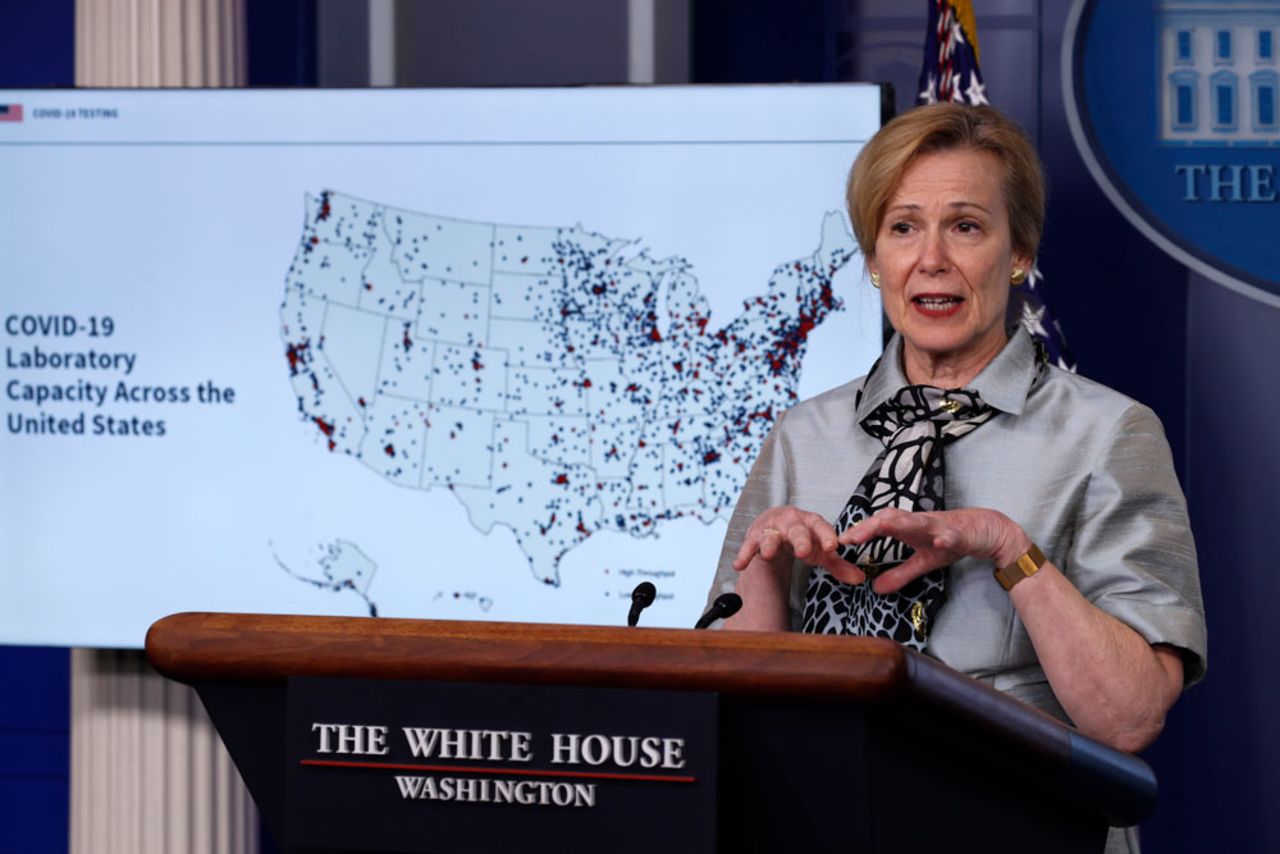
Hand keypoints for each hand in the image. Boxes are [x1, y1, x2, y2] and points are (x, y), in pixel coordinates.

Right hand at [732, 506, 865, 585]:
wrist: (776, 526)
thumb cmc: (803, 538)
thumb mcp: (821, 550)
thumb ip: (838, 565)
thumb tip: (861, 579)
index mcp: (810, 522)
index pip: (821, 526)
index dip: (827, 535)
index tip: (834, 547)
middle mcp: (791, 522)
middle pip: (796, 530)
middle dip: (800, 539)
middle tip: (804, 552)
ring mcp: (771, 529)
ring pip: (770, 536)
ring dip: (770, 544)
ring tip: (769, 553)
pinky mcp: (755, 537)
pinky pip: (749, 546)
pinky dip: (744, 555)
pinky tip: (739, 565)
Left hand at [838, 507, 1029, 594]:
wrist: (984, 530)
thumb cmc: (950, 541)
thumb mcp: (922, 562)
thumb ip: (899, 574)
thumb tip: (875, 589)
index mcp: (907, 528)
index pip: (878, 527)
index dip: (859, 532)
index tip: (839, 542)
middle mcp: (918, 522)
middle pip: (889, 518)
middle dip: (869, 526)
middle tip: (850, 537)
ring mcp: (938, 525)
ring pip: (916, 520)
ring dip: (899, 523)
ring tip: (880, 526)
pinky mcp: (958, 532)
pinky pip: (950, 534)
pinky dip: (944, 538)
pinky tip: (939, 542)